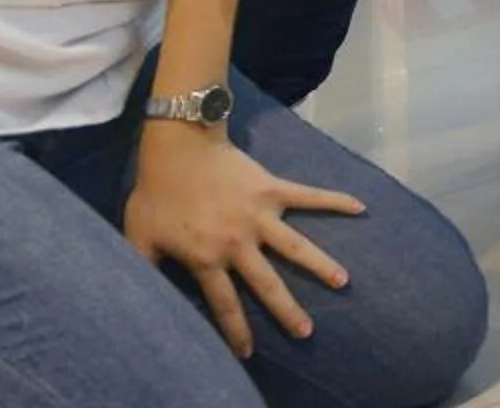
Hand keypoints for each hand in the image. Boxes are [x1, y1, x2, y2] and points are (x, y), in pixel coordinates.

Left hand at [125, 125, 360, 356]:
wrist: (178, 147)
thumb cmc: (156, 193)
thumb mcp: (138, 236)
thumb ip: (142, 268)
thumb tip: (139, 296)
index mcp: (207, 257)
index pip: (224, 303)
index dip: (236, 330)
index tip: (249, 352)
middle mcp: (239, 242)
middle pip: (267, 283)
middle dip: (287, 310)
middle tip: (308, 331)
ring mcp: (260, 214)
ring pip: (296, 246)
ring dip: (320, 264)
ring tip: (343, 281)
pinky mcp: (273, 188)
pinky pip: (309, 196)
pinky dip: (334, 200)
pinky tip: (360, 207)